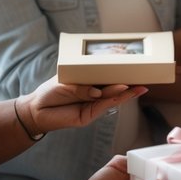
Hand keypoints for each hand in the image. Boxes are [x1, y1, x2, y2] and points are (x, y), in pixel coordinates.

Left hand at [21, 78, 145, 135]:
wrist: (35, 111)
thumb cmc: (49, 93)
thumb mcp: (65, 84)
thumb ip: (82, 87)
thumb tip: (97, 92)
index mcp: (89, 81)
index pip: (107, 75)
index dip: (121, 70)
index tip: (136, 64)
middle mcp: (94, 93)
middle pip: (114, 85)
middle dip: (130, 81)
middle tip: (145, 75)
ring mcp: (94, 104)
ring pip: (113, 96)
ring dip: (127, 91)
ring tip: (139, 85)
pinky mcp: (90, 115)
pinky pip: (106, 105)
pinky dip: (116, 98)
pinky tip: (126, 92)